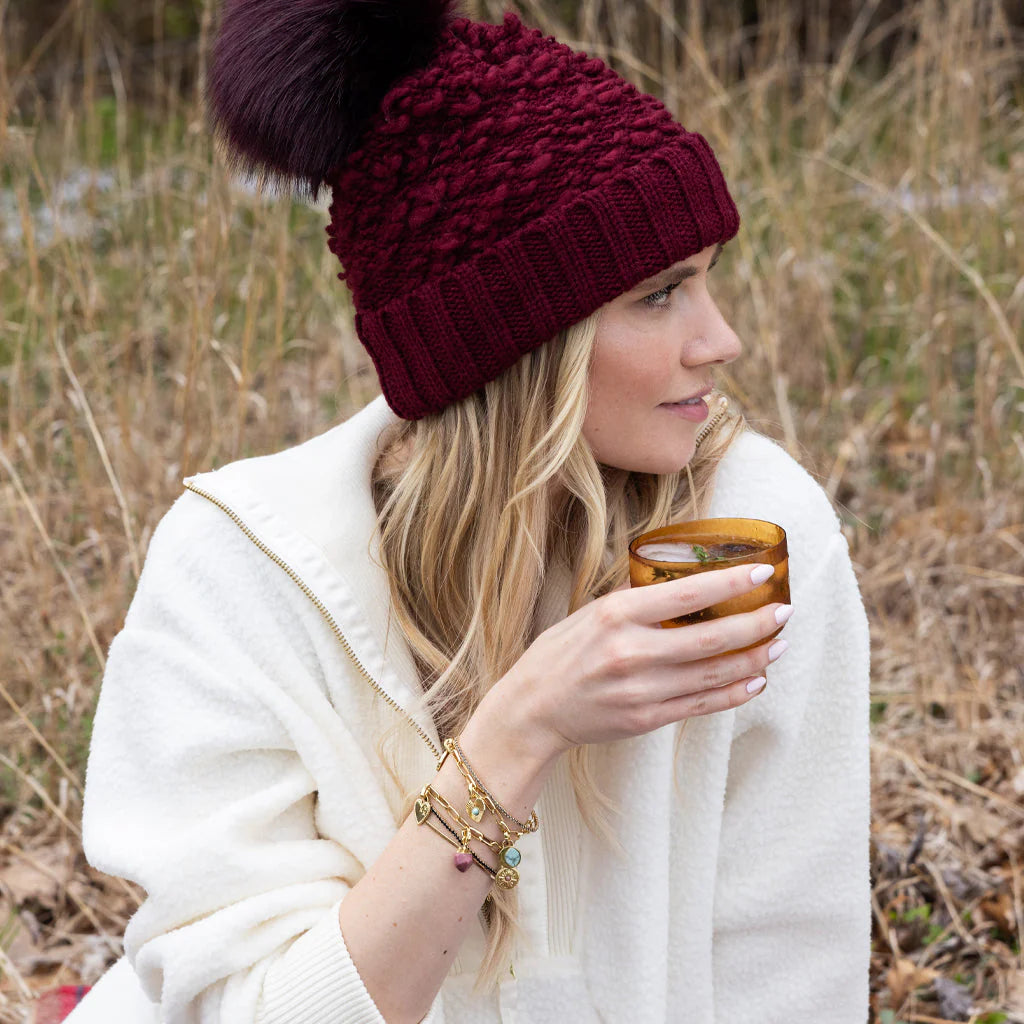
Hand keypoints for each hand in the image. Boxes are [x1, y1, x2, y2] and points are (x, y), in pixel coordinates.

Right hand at [490, 563, 789, 761]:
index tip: (763, 574)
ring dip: (754, 658)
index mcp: (616, 615)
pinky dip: (734, 693)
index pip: (687, 594)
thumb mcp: (589, 613)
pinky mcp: (647, 719)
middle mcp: (632, 652)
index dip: (731, 584)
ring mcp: (642, 690)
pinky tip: (756, 679)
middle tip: (784, 611)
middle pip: (710, 638)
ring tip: (779, 643)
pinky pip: (702, 705)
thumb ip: (634, 600)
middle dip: (756, 624)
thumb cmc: (558, 655)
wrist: (532, 711)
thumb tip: (679, 581)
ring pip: (714, 674)